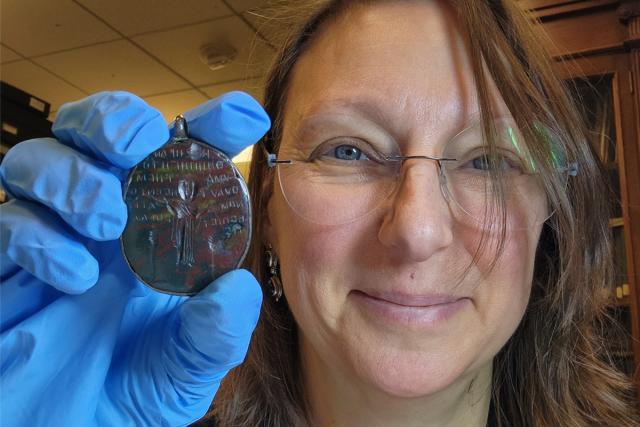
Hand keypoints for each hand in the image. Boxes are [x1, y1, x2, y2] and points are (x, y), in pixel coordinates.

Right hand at [0, 91, 269, 425]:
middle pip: (99, 133)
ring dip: (72, 175)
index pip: (185, 160)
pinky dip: (38, 237)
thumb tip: (233, 288)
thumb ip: (214, 335)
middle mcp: (107, 220)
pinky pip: (7, 224)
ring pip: (39, 159)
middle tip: (137, 143)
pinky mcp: (7, 264)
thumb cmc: (128, 393)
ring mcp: (54, 235)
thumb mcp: (184, 372)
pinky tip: (75, 274)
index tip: (243, 117)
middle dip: (115, 120)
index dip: (212, 127)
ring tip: (106, 220)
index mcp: (160, 231)